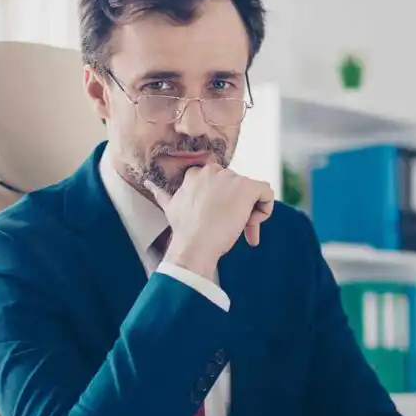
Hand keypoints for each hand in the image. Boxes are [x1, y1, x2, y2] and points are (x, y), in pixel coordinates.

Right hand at [145, 164, 274, 276]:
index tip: (217, 219)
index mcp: (197, 173)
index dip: (223, 202)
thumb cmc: (184, 231)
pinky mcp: (248, 188)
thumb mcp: (170, 207)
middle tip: (231, 229)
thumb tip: (148, 183)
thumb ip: (162, 194)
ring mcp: (232, 178)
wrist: (194, 245)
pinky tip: (250, 227)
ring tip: (239, 230)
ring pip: (253, 192)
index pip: (221, 182)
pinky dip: (264, 211)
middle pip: (237, 188)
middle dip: (237, 208)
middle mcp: (215, 171)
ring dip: (249, 213)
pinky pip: (267, 193)